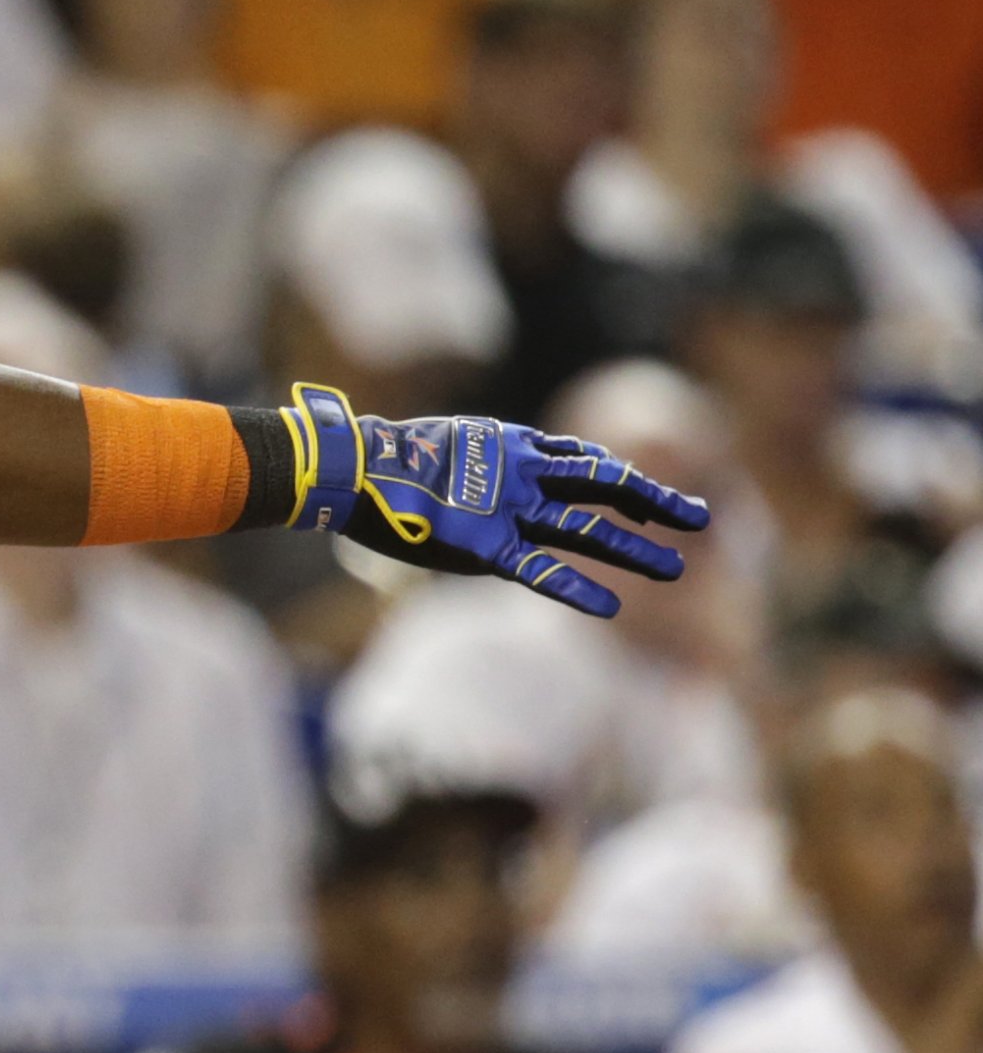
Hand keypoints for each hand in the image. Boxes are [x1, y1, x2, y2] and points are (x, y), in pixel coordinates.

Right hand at [280, 383, 709, 617]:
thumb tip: (468, 463)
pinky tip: (610, 608)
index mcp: (509, 444)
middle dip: (654, 500)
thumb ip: (468, 458)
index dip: (617, 476)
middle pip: (604, 483)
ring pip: (586, 527)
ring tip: (678, 566)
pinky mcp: (485, 545)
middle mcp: (520, 472)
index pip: (579, 458)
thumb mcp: (437, 446)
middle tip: (700, 515)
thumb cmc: (381, 458)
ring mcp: (507, 508)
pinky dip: (574, 588)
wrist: (352, 465)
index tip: (644, 492)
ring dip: (635, 548)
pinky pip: (537, 570)